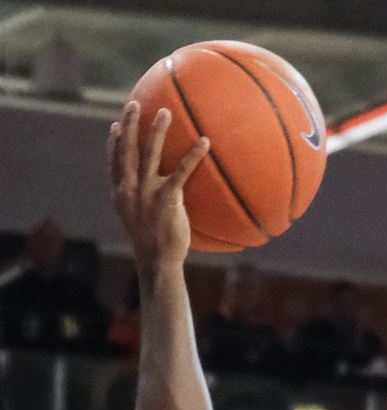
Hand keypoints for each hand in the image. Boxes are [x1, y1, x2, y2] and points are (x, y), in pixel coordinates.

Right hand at [108, 100, 209, 274]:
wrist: (157, 260)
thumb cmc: (153, 242)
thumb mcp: (139, 219)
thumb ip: (141, 202)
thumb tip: (156, 194)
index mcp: (120, 193)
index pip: (113, 163)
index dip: (114, 143)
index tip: (117, 125)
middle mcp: (129, 188)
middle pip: (127, 150)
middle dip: (130, 125)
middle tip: (134, 104)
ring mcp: (145, 192)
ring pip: (149, 154)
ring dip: (156, 131)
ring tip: (165, 112)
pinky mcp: (165, 198)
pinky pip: (181, 171)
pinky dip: (193, 155)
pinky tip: (204, 142)